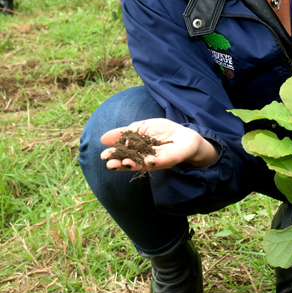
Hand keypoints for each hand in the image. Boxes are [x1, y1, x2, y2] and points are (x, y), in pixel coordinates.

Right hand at [100, 119, 218, 170]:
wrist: (186, 135)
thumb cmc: (163, 131)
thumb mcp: (142, 127)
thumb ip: (126, 132)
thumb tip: (103, 138)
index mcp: (136, 151)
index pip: (123, 154)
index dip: (114, 156)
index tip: (104, 156)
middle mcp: (144, 158)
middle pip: (130, 163)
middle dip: (120, 163)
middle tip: (110, 163)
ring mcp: (157, 160)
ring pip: (144, 164)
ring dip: (134, 164)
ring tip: (125, 163)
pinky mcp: (171, 159)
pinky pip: (162, 161)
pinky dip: (155, 162)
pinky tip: (148, 160)